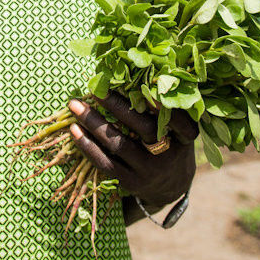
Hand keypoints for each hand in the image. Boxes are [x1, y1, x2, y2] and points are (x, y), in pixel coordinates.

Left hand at [68, 91, 197, 207]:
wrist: (170, 186)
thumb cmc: (171, 144)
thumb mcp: (179, 129)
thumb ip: (168, 108)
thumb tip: (139, 74)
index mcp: (185, 138)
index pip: (179, 120)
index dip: (164, 107)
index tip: (148, 91)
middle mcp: (169, 155)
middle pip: (143, 129)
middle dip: (117, 106)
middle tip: (96, 89)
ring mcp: (149, 171)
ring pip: (119, 144)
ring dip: (94, 123)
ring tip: (75, 105)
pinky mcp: (131, 182)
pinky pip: (105, 163)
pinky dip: (88, 146)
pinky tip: (74, 130)